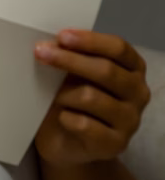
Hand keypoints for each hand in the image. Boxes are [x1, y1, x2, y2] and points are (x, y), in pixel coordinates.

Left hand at [34, 30, 150, 166]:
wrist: (66, 140)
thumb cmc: (70, 98)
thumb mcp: (70, 73)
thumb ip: (69, 56)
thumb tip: (50, 43)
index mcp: (132, 68)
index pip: (118, 48)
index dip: (90, 40)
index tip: (61, 36)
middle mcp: (138, 93)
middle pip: (106, 71)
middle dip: (69, 60)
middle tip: (41, 53)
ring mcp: (130, 120)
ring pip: (91, 97)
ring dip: (63, 93)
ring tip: (52, 95)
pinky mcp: (116, 144)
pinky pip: (84, 125)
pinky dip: (66, 117)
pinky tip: (62, 117)